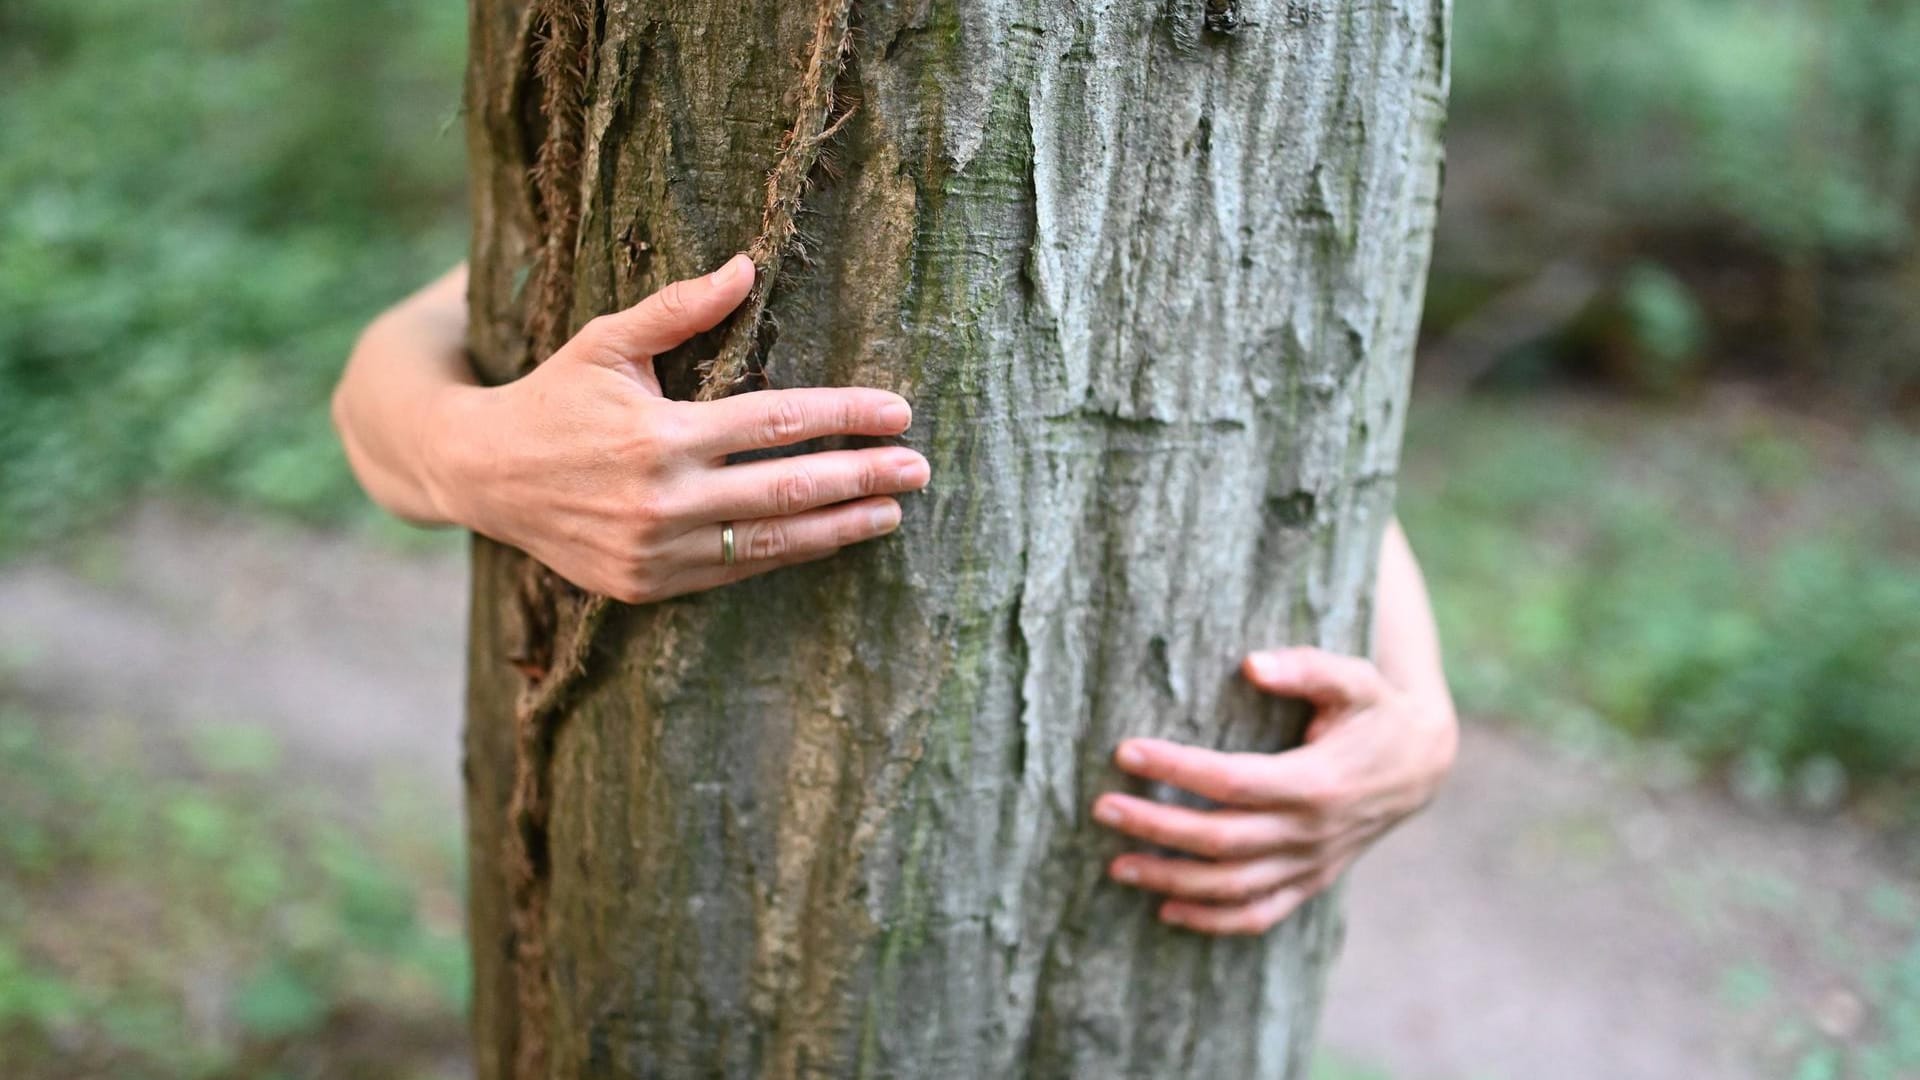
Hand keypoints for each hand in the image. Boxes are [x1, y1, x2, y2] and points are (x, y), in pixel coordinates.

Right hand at [425, 255, 929, 602]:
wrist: (479, 474)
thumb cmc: (552, 395)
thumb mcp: (607, 341)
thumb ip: (679, 309)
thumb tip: (747, 267)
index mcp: (660, 433)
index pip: (777, 422)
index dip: (844, 416)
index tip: (898, 413)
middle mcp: (663, 498)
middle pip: (789, 488)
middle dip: (863, 477)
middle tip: (919, 469)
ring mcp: (655, 551)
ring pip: (770, 541)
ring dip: (839, 527)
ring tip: (891, 512)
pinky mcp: (646, 585)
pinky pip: (734, 570)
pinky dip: (786, 553)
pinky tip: (827, 537)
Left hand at [1094, 646, 1457, 935]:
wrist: (1423, 764)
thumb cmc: (1376, 711)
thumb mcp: (1353, 677)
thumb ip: (1306, 668)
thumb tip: (1251, 664)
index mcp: (1317, 781)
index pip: (1231, 780)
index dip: (1176, 768)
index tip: (1126, 751)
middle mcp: (1311, 832)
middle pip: (1220, 839)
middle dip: (1156, 826)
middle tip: (1102, 807)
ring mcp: (1311, 864)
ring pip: (1232, 887)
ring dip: (1171, 880)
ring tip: (1117, 864)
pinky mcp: (1311, 881)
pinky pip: (1259, 914)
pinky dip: (1212, 921)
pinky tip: (1166, 909)